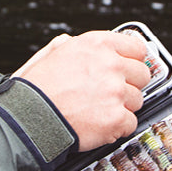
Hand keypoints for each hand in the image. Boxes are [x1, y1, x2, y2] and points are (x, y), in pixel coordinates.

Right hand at [14, 31, 150, 150]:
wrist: (29, 117)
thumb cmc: (36, 88)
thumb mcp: (52, 53)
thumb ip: (73, 45)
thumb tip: (80, 43)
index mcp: (97, 44)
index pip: (137, 48)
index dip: (132, 60)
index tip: (128, 69)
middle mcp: (111, 65)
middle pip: (142, 75)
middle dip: (129, 85)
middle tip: (110, 93)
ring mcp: (116, 92)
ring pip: (137, 100)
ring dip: (121, 107)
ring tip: (98, 110)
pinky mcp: (116, 118)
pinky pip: (130, 123)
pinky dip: (116, 128)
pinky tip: (99, 124)